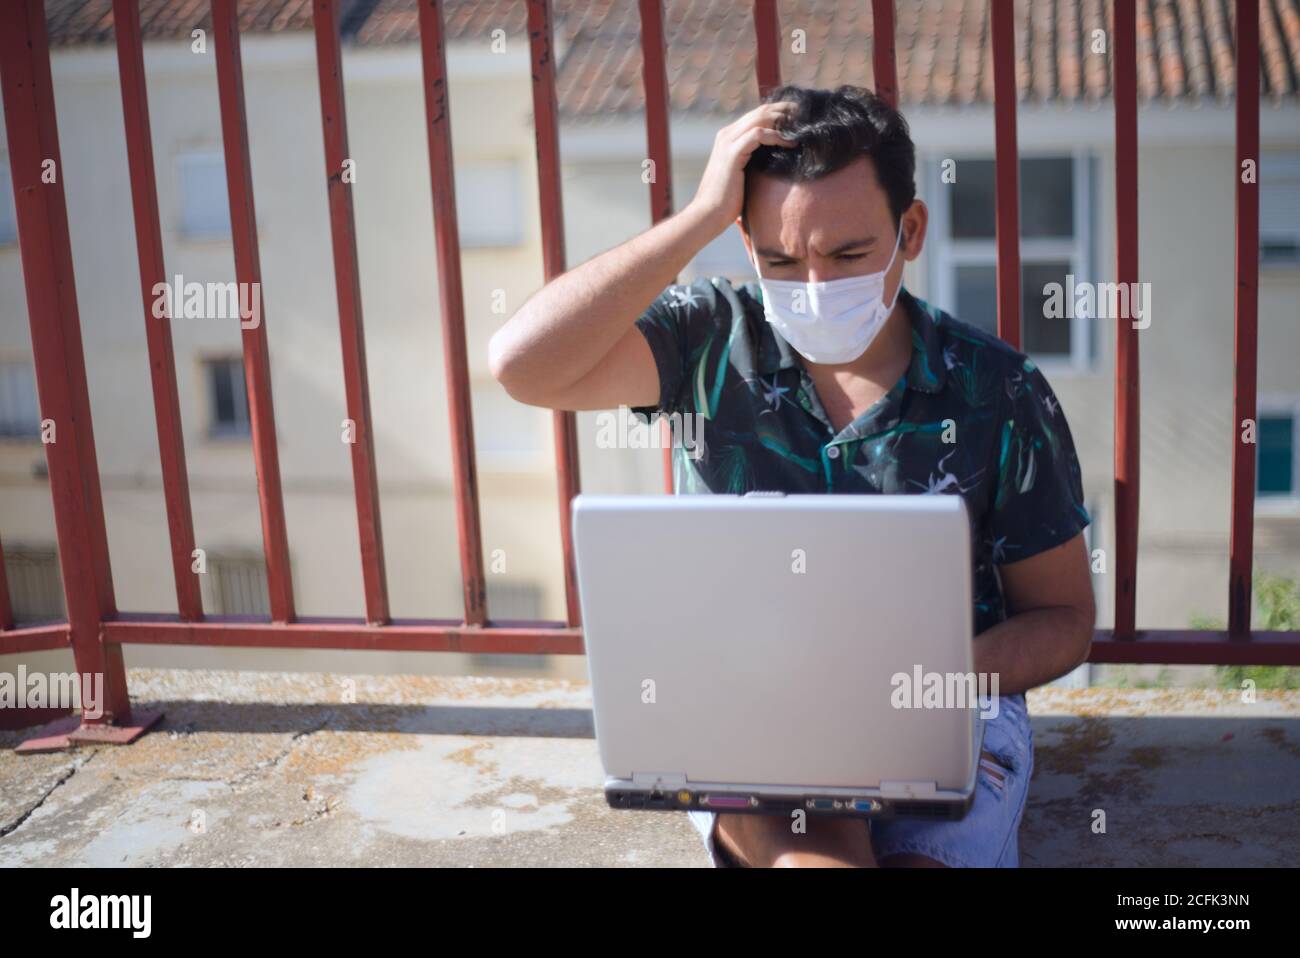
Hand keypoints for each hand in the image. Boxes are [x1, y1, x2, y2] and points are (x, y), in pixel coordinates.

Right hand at [685, 101, 797, 235]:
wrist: (708, 214)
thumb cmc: (726, 200)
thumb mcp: (742, 174)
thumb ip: (753, 161)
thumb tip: (776, 160)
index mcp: (728, 137)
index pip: (756, 115)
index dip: (778, 112)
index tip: (798, 117)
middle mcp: (727, 135)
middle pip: (760, 111)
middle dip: (784, 109)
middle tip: (804, 113)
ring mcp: (728, 142)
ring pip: (760, 118)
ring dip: (783, 119)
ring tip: (801, 125)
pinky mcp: (732, 153)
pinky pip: (758, 135)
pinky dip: (777, 136)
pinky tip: (790, 144)